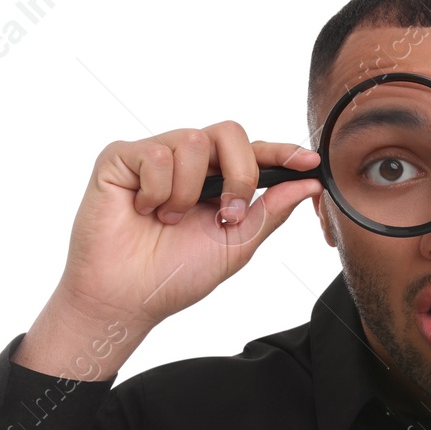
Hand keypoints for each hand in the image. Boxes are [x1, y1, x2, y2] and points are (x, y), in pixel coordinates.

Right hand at [55, 123, 321, 331]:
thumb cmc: (175, 275)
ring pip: (193, 141)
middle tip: (227, 215)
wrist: (128, 297)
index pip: (254, 152)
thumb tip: (309, 186)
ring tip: (169, 220)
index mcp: (217, 181)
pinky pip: (156, 154)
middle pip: (229, 132)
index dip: (282, 152)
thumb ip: (270, 211)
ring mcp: (154, 156)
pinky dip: (157, 190)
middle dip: (240, 173)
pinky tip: (144, 211)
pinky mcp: (121, 157)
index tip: (309, 161)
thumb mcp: (237, 245)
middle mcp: (188, 163)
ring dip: (189, 192)